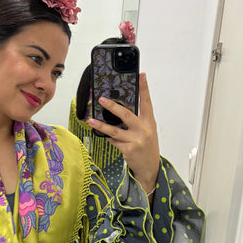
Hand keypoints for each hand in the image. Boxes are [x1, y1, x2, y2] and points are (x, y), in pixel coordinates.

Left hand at [87, 72, 159, 194]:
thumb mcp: (147, 131)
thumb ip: (137, 120)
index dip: (144, 88)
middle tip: (101, 99)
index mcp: (149, 122)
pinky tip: (107, 136)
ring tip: (91, 121)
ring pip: (115, 130)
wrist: (150, 167)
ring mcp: (136, 140)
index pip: (146, 102)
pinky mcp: (128, 150)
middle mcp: (144, 130)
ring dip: (101, 126)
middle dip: (112, 106)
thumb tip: (119, 110)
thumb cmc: (147, 147)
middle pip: (126, 115)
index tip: (141, 75)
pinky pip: (114, 141)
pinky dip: (109, 138)